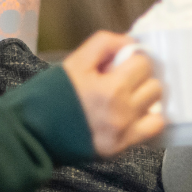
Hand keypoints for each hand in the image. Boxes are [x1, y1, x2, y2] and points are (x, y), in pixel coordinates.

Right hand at [62, 31, 165, 156]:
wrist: (34, 132)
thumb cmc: (50, 95)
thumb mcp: (74, 61)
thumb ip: (104, 44)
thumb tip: (130, 43)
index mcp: (109, 89)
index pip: (143, 63)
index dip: (132, 60)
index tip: (122, 64)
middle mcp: (121, 113)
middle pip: (154, 86)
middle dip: (141, 79)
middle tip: (124, 81)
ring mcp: (123, 133)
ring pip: (158, 109)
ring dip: (146, 100)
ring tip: (128, 99)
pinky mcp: (121, 148)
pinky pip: (153, 131)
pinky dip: (148, 121)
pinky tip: (134, 116)